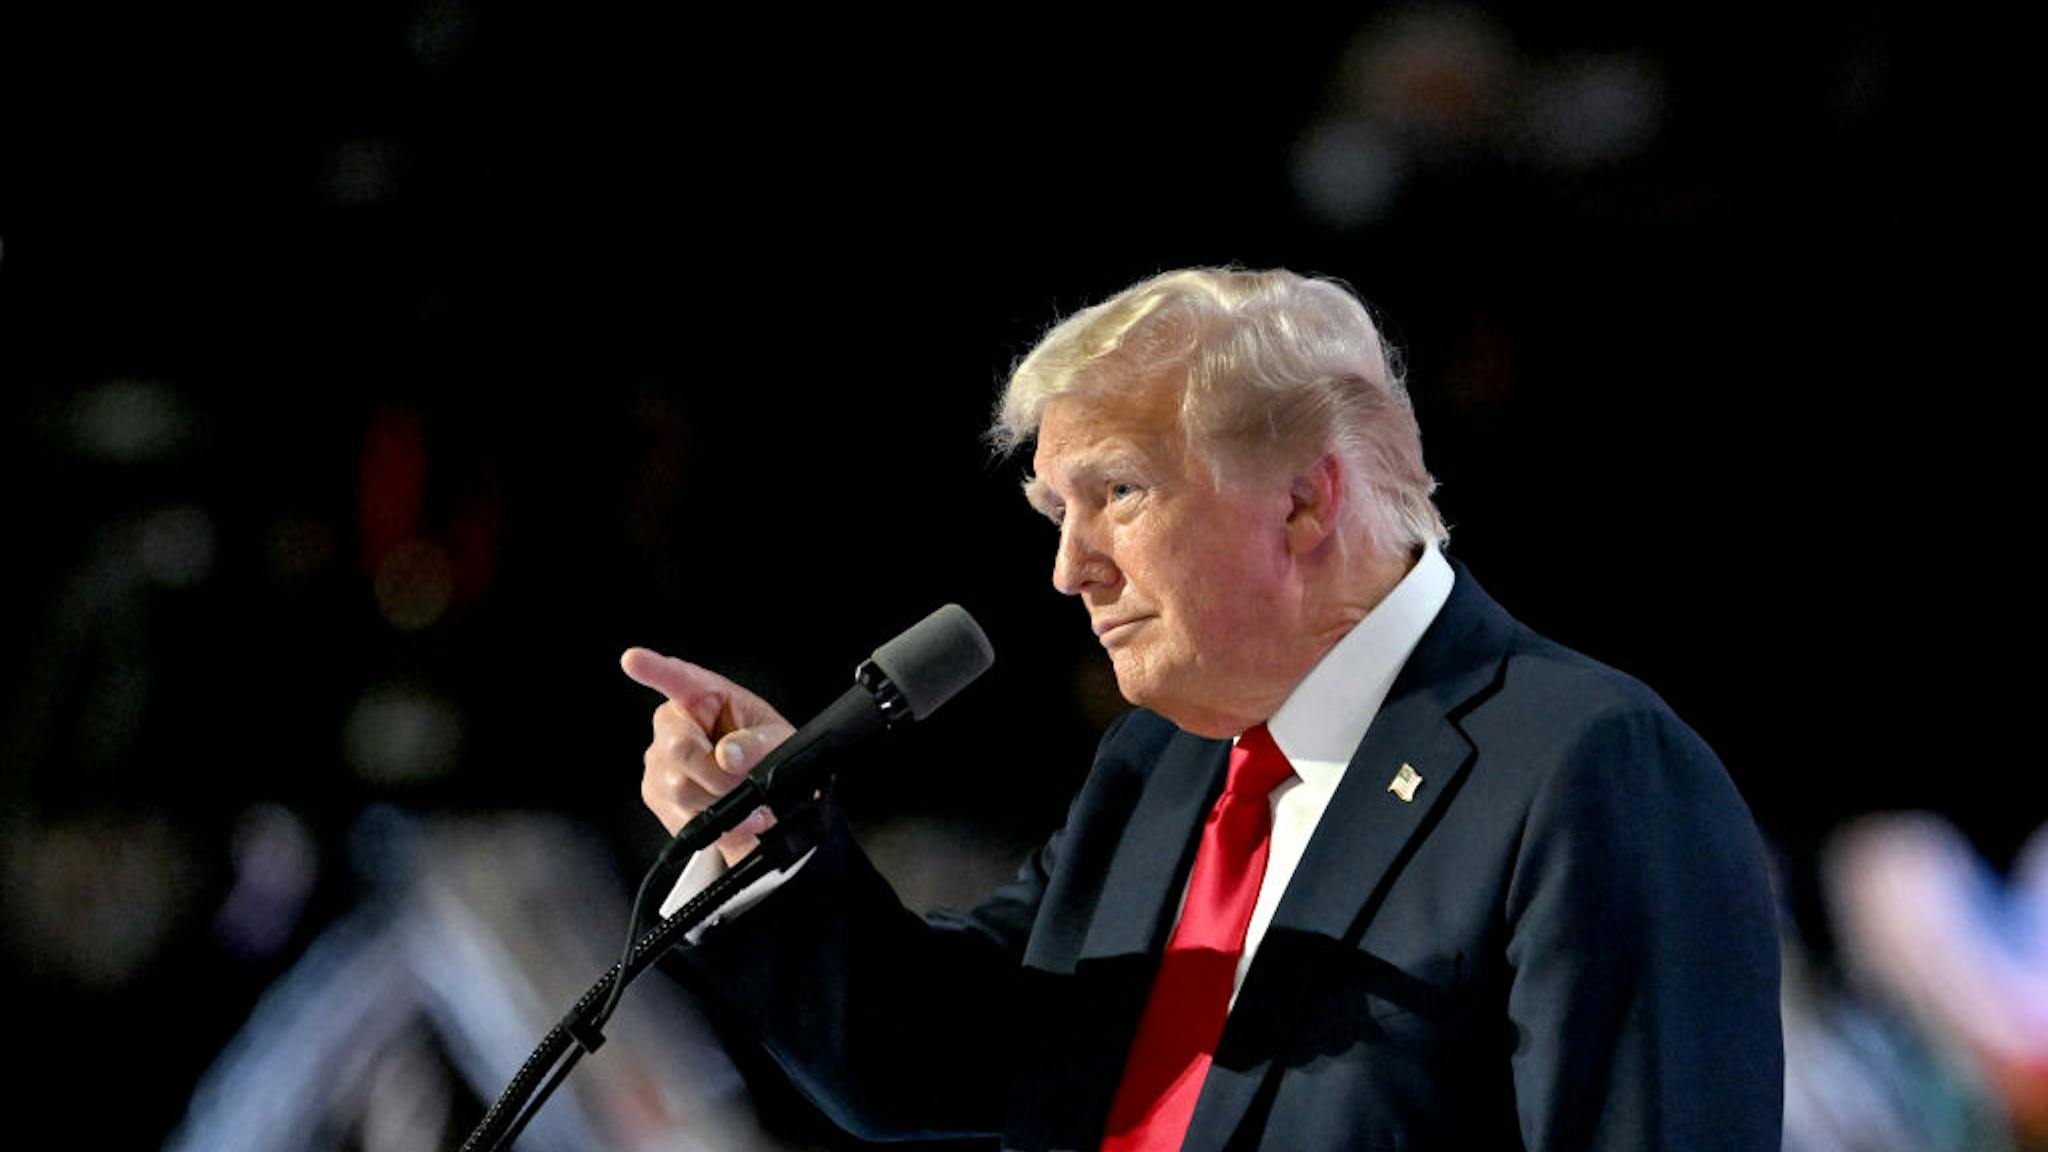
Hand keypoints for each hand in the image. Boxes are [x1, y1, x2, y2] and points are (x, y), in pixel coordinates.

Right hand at [621, 647, 795, 866]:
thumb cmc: (766, 753)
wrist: (766, 794)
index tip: (633, 659)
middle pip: (678, 748)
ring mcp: (659, 762)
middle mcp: (673, 725)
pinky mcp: (657, 796)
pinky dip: (716, 825)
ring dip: (720, 802)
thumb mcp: (777, 741)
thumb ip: (757, 745)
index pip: (677, 678)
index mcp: (704, 697)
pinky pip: (681, 818)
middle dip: (717, 774)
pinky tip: (736, 818)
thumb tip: (727, 755)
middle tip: (743, 780)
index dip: (654, 668)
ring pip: (679, 788)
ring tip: (746, 800)